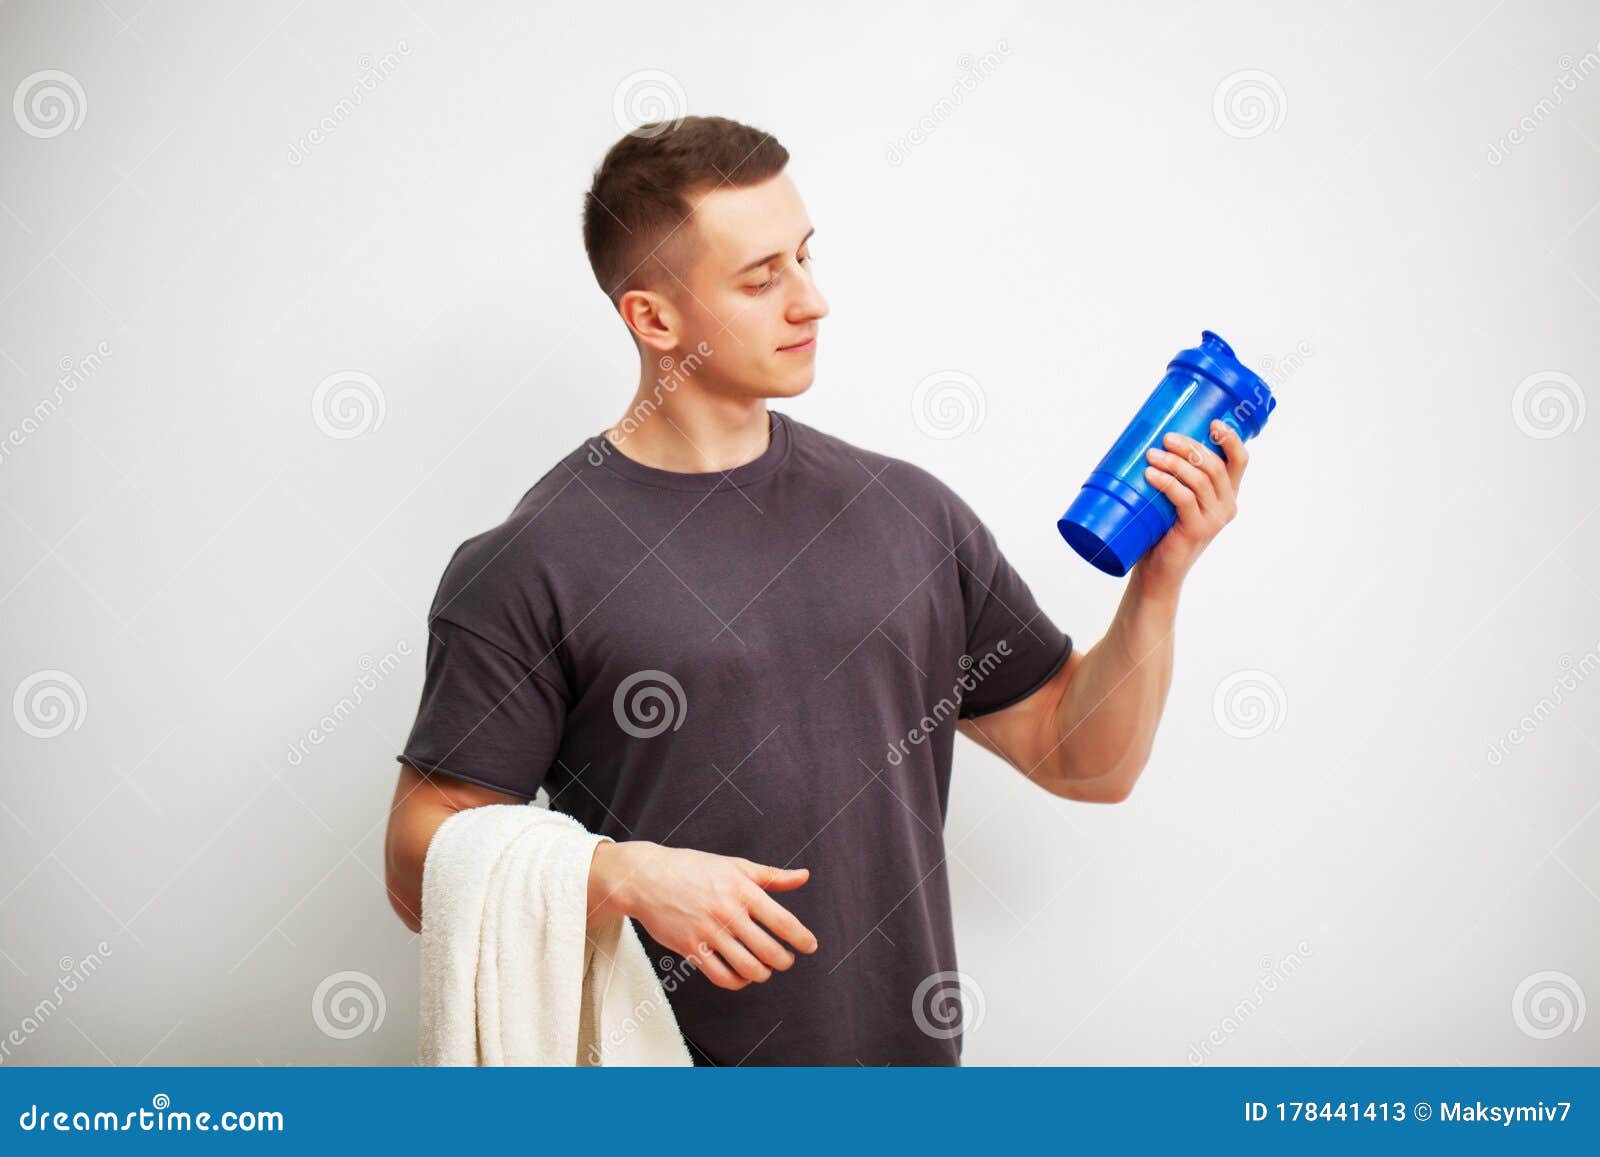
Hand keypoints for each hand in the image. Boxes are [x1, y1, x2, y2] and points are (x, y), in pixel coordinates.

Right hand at [588, 840, 817, 989]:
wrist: (647, 878)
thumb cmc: (693, 868)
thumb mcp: (735, 865)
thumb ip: (772, 875)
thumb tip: (804, 875)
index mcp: (743, 890)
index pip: (783, 921)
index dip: (802, 938)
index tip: (810, 946)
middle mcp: (728, 913)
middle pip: (769, 950)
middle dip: (784, 961)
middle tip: (786, 960)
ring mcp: (709, 932)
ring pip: (748, 968)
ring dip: (763, 974)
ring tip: (765, 969)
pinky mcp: (691, 949)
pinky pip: (722, 976)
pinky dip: (738, 982)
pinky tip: (742, 975)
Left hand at [1136, 418, 1249, 594]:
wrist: (1157, 572)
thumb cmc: (1162, 530)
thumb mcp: (1173, 499)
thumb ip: (1174, 475)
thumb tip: (1148, 439)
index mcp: (1226, 492)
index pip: (1239, 460)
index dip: (1230, 439)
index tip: (1212, 422)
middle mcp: (1227, 504)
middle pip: (1214, 465)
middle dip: (1189, 447)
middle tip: (1165, 438)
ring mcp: (1215, 518)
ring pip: (1199, 479)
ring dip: (1173, 463)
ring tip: (1151, 455)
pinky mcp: (1199, 529)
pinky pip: (1184, 498)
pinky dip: (1167, 483)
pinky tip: (1151, 475)